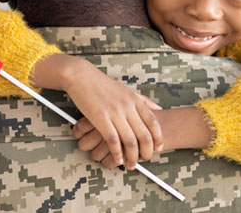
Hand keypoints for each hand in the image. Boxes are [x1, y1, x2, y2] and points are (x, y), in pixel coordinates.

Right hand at [33, 54, 163, 168]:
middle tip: (145, 160)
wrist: (81, 76)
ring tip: (131, 165)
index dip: (158, 138)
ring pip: (130, 141)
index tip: (158, 148)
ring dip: (132, 157)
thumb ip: (143, 101)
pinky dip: (117, 153)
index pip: (153, 123)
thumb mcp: (127, 90)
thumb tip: (159, 109)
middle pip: (144, 135)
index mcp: (135, 100)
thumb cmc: (102, 84)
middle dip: (147, 152)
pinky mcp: (100, 119)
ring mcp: (115, 113)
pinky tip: (118, 159)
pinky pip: (113, 140)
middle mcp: (128, 107)